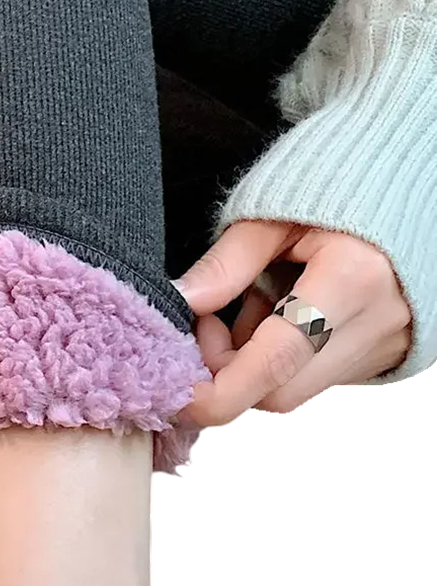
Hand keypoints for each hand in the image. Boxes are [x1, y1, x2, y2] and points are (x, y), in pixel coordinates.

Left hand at [171, 219, 412, 429]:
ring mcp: (383, 344)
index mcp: (349, 279)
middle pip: (280, 391)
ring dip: (253, 362)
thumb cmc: (336, 194)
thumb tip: (180, 302)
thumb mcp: (271, 216)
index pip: (275, 362)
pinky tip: (279, 313)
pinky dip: (282, 358)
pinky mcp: (380, 354)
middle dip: (227, 372)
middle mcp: (374, 322)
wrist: (405, 198)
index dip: (219, 390)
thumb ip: (226, 264)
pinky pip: (315, 375)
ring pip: (296, 387)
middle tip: (209, 323)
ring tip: (252, 304)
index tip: (179, 390)